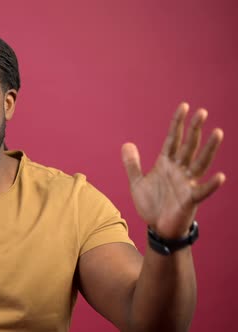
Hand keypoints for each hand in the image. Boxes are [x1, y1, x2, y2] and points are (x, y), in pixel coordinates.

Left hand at [121, 102, 225, 237]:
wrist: (157, 227)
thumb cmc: (151, 204)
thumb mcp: (137, 182)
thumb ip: (132, 164)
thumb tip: (127, 143)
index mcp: (166, 164)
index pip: (173, 139)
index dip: (177, 123)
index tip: (184, 106)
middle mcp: (179, 170)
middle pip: (188, 146)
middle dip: (194, 129)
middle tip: (202, 112)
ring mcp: (186, 184)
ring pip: (199, 163)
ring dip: (208, 149)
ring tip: (218, 132)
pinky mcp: (190, 199)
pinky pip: (202, 191)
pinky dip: (211, 184)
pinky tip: (219, 176)